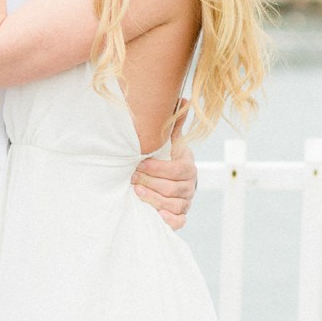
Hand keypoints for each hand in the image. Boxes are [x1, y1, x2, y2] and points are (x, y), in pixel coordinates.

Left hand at [132, 105, 197, 229]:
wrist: (174, 182)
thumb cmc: (168, 159)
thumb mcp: (171, 142)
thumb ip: (174, 125)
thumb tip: (183, 99)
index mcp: (187, 166)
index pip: (176, 169)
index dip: (157, 169)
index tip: (138, 165)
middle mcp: (190, 185)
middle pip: (171, 188)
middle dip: (149, 183)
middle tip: (131, 179)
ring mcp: (186, 202)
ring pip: (172, 205)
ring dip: (152, 199)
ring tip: (136, 193)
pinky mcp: (181, 216)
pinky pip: (179, 222)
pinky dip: (168, 219)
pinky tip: (156, 215)